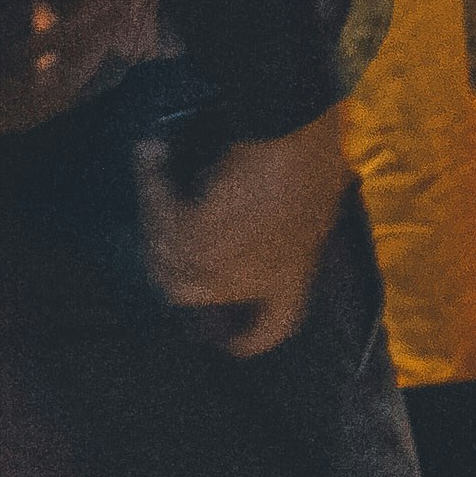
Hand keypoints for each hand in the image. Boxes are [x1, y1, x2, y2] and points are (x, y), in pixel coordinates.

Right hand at [135, 114, 353, 356]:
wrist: (289, 133)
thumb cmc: (316, 164)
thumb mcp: (323, 205)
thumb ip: (301, 229)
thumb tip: (291, 226)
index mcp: (290, 279)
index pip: (272, 328)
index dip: (250, 340)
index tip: (232, 344)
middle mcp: (243, 281)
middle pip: (193, 295)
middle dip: (182, 274)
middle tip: (175, 246)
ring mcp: (212, 261)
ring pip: (167, 262)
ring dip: (159, 228)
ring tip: (158, 194)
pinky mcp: (186, 230)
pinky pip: (157, 218)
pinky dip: (152, 184)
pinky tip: (152, 156)